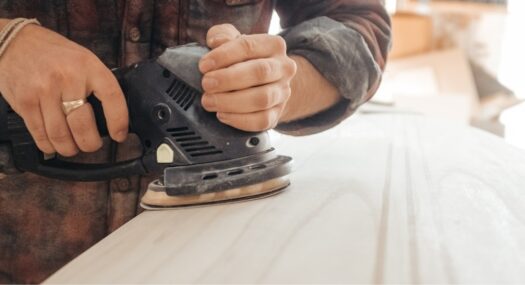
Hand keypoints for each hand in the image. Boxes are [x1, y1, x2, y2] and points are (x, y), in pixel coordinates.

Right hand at [0, 21, 127, 156]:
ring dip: (69, 148)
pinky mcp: (25, 101)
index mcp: (89, 67)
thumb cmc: (54, 53)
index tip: (119, 135)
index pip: (112, 98)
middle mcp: (67, 78)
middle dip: (90, 143)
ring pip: (60, 135)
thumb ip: (96, 84)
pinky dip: (49, 145)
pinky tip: (54, 144)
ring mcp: (44, 91)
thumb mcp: (84, 59)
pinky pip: (40, 133)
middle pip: (83, 125)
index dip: (119, 122)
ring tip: (73, 148)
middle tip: (92, 145)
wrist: (16, 42)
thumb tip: (111, 116)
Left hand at [199, 24, 296, 131]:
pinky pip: (262, 121)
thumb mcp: (232, 40)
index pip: (248, 46)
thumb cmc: (243, 59)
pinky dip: (239, 120)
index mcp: (273, 45)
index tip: (203, 65)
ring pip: (262, 99)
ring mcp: (283, 92)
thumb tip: (216, 42)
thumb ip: (222, 35)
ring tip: (209, 101)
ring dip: (230, 102)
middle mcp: (284, 67)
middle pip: (259, 72)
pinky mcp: (278, 113)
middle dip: (228, 79)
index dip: (223, 56)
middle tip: (206, 84)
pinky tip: (222, 115)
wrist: (264, 83)